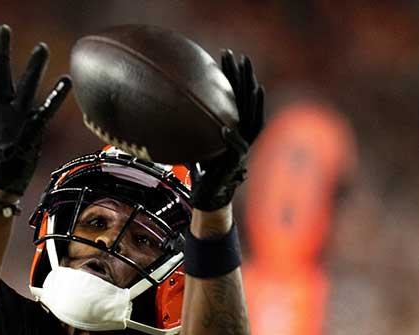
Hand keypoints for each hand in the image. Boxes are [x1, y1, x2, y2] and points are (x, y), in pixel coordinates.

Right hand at [0, 25, 70, 196]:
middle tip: (4, 29)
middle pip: (0, 72)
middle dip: (2, 49)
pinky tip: (66, 80)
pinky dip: (56, 95)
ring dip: (34, 66)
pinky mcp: (32, 129)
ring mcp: (15, 118)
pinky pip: (46, 109)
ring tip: (42, 47)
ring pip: (25, 86)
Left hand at [189, 50, 264, 211]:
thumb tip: (165, 105)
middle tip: (240, 57)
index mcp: (234, 124)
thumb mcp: (193, 139)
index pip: (235, 93)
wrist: (206, 195)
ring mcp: (242, 148)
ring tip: (251, 85)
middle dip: (246, 78)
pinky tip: (226, 127)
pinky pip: (237, 149)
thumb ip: (189, 123)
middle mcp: (242, 133)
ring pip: (253, 120)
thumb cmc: (200, 166)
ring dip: (252, 103)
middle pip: (248, 100)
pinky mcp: (235, 164)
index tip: (226, 54)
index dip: (233, 74)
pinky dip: (233, 138)